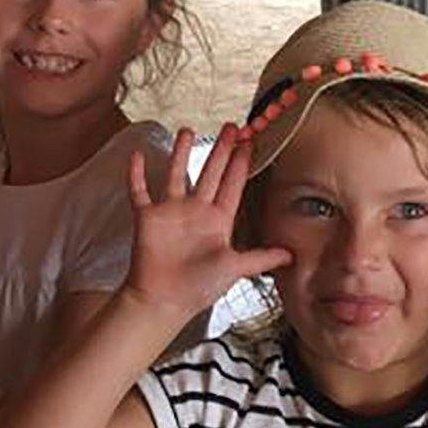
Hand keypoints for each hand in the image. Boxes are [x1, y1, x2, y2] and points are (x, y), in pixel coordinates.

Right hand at [124, 125, 291, 316]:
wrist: (164, 301)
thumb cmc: (198, 287)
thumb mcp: (234, 269)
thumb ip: (260, 258)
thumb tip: (290, 255)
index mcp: (218, 220)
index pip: (233, 185)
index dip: (242, 163)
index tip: (250, 142)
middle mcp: (196, 211)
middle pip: (211, 173)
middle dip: (222, 150)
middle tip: (232, 126)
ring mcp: (171, 212)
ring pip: (177, 174)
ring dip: (181, 153)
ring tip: (188, 130)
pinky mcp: (148, 218)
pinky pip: (140, 191)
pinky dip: (137, 174)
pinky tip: (136, 155)